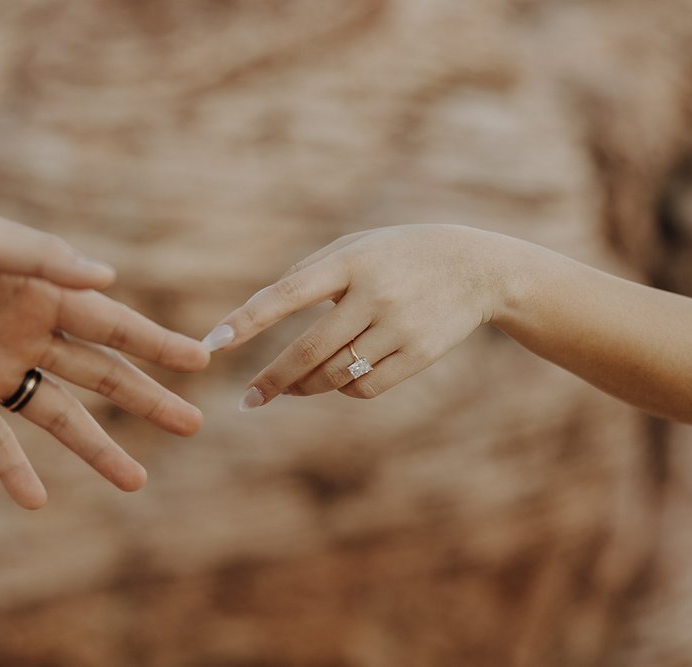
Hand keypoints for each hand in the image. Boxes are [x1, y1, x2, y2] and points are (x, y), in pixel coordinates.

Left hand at [203, 225, 516, 408]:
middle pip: (308, 351)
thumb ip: (308, 271)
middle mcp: (373, 295)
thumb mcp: (356, 246)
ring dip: (304, 387)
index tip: (214, 345)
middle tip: (247, 400)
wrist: (476, 268)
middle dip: (271, 379)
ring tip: (288, 387)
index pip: (287, 294)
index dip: (247, 321)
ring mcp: (399, 327)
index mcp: (350, 262)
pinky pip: (365, 387)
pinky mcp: (419, 354)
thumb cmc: (400, 254)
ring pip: (335, 375)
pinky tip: (335, 381)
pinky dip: (342, 389)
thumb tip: (260, 309)